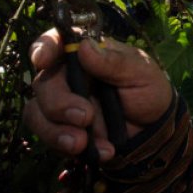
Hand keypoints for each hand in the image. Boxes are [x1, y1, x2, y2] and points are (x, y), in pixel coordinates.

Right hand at [23, 30, 172, 160]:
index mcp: (89, 54)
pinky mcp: (62, 128)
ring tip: (83, 143)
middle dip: (59, 104)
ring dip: (56, 130)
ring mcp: (63, 103)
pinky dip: (67, 146)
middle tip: (86, 117)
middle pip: (44, 83)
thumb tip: (84, 46)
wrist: (155, 130)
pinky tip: (101, 150)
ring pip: (37, 112)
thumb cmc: (150, 91)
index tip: (43, 60)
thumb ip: (115, 62)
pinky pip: (48, 136)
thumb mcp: (142, 73)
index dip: (44, 47)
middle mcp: (70, 76)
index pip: (57, 42)